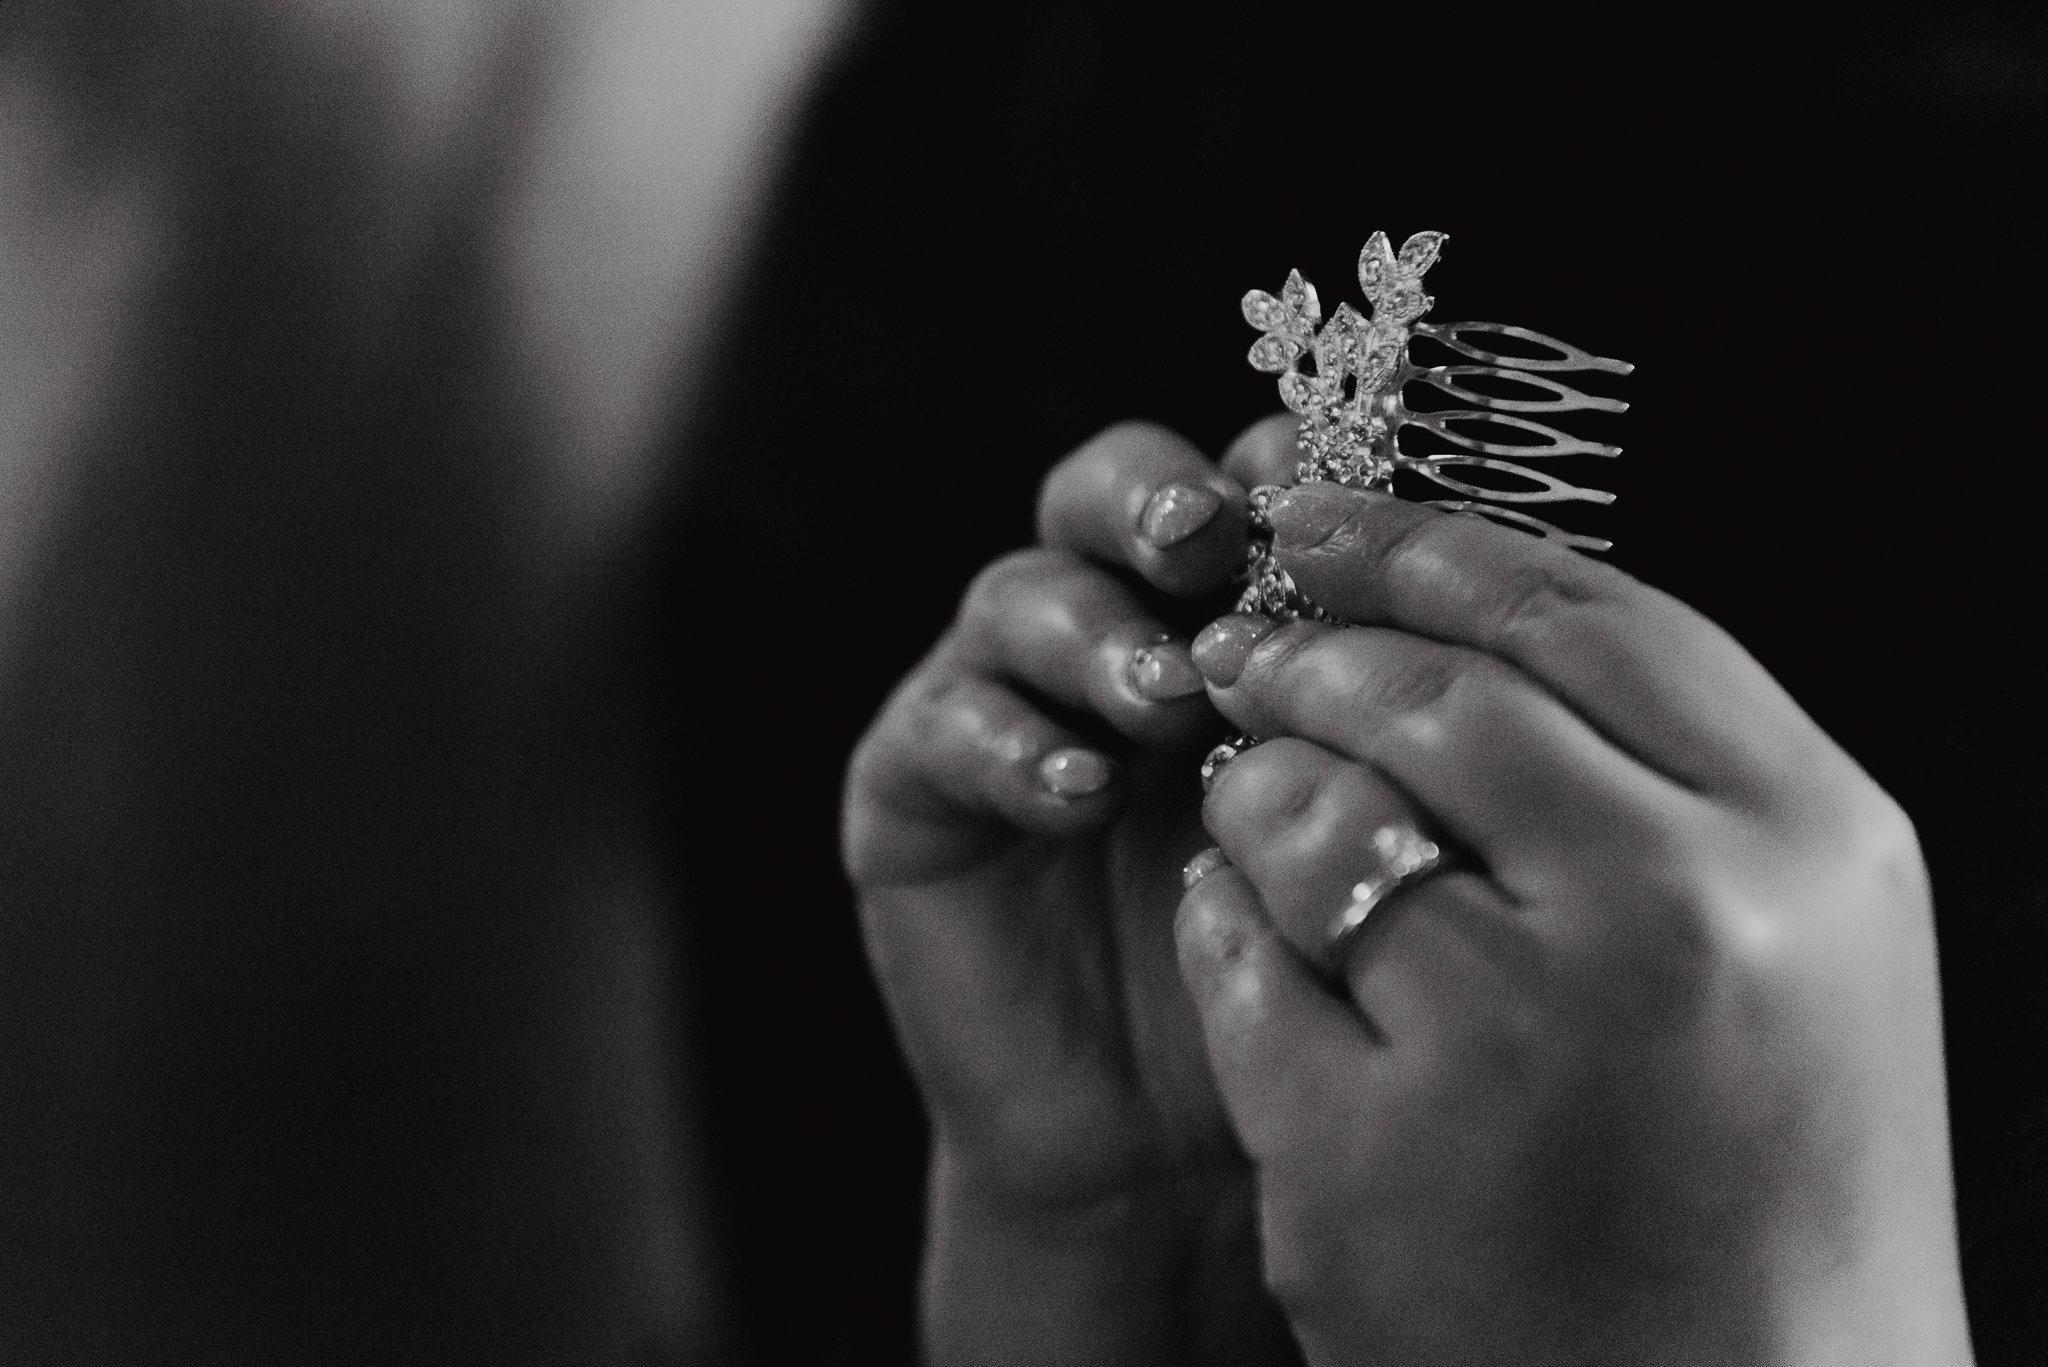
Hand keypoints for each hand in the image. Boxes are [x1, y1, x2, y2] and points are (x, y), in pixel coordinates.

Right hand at [843, 420, 1303, 1363]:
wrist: (1175, 1150)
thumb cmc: (1295, 976)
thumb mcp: (1359, 828)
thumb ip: (1372, 709)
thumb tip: (1431, 592)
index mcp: (1229, 613)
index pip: (1241, 483)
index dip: (1280, 476)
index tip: (1330, 517)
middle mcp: (1114, 629)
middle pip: (1109, 490)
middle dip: (1158, 503)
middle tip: (1205, 546)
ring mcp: (1003, 697)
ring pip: (1023, 594)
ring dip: (1095, 634)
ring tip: (1162, 707)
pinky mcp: (913, 784)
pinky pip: (944, 726)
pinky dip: (1012, 743)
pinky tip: (1078, 794)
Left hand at [1174, 479, 1974, 1365]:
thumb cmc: (1760, 1164)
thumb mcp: (1788, 935)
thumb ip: (1660, 769)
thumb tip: (1462, 608)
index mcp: (1812, 842)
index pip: (1592, 613)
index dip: (1433, 545)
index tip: (1325, 515)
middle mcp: (1682, 921)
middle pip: (1434, 696)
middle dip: (1317, 658)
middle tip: (1248, 646)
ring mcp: (1523, 1038)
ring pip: (1313, 818)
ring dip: (1259, 796)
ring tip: (1256, 809)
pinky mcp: (1375, 1150)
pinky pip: (1244, 961)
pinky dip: (1229, 932)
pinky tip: (1253, 945)